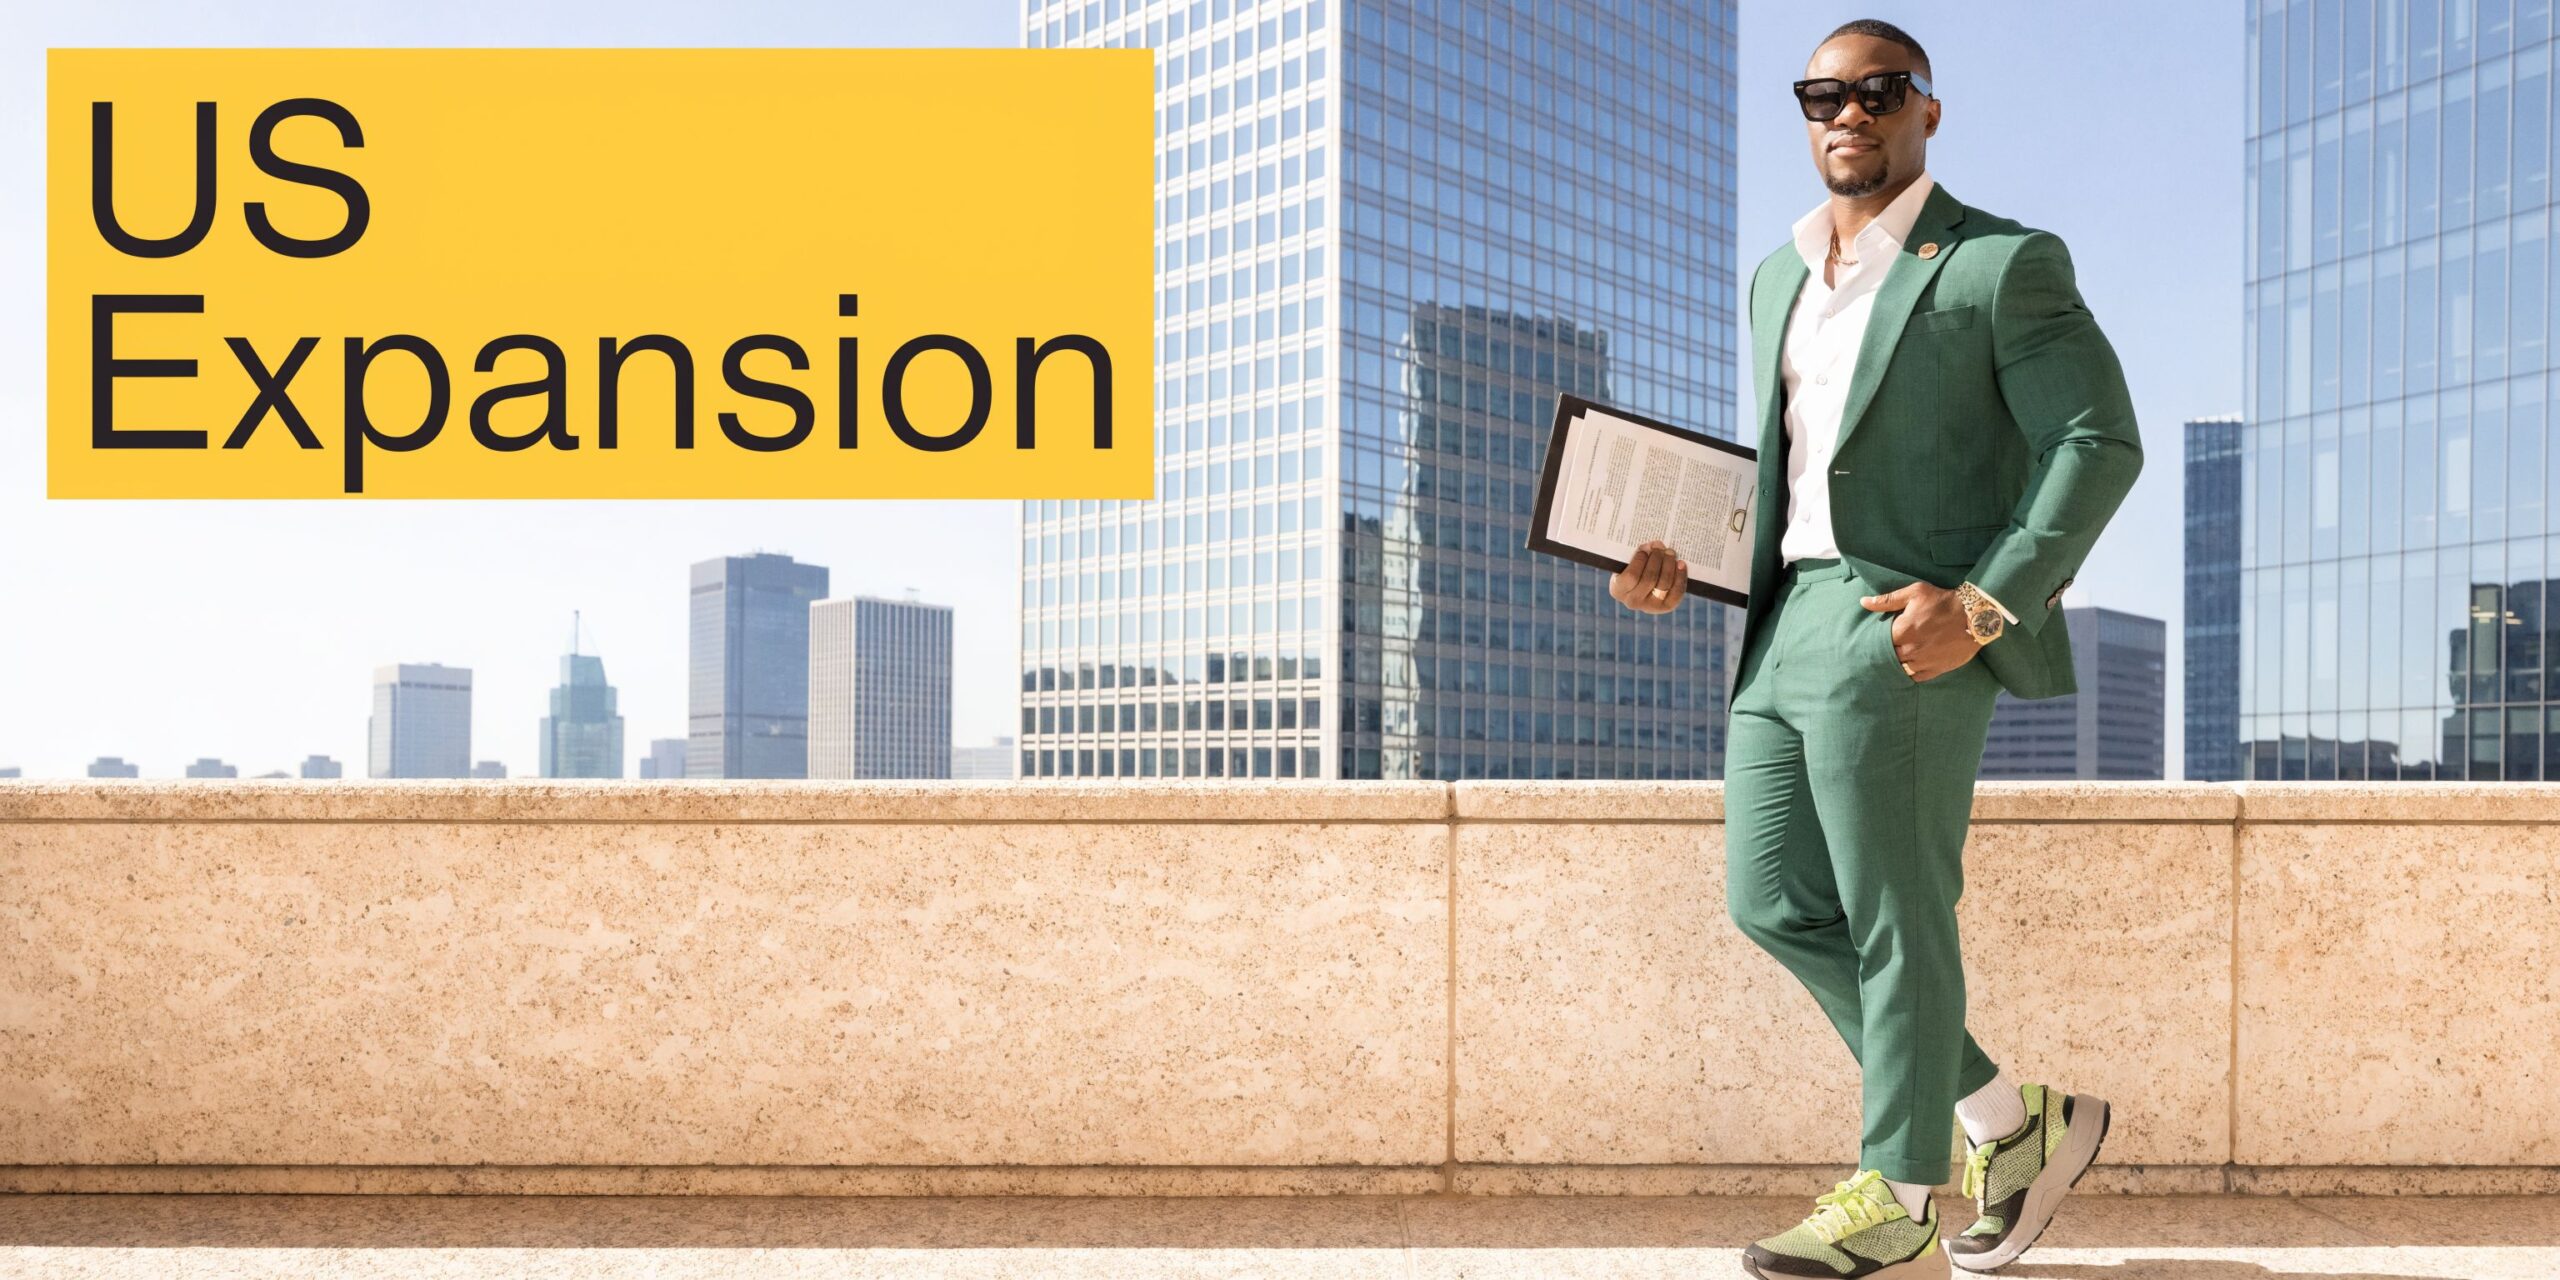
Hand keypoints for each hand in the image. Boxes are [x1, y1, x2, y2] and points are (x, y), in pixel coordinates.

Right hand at [1609, 540, 1685, 613]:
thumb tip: (1653, 546)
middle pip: (1649, 579)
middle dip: (1656, 559)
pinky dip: (1680, 576)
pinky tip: (1681, 564)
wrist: (1640, 588)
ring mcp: (1650, 606)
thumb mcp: (1627, 564)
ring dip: (1669, 565)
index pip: (1631, 576)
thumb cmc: (1632, 570)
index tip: (1646, 547)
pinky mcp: (1666, 607)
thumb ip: (1636, 556)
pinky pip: (1676, 592)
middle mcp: (1633, 602)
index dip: (1640, 560)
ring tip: (1670, 552)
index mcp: (1618, 590)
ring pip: (1664, 584)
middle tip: (1660, 546)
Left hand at [1858, 581, 1982, 680]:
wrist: (1974, 615)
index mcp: (1903, 631)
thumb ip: (1887, 600)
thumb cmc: (1943, 601)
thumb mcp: (1915, 593)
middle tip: (1889, 647)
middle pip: (1890, 656)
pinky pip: (1916, 677)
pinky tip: (1910, 665)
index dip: (1878, 640)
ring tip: (1899, 656)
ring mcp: (1924, 661)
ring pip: (1901, 668)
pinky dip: (1911, 672)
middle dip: (1888, 652)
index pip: (1880, 642)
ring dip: (1899, 663)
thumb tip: (1863, 602)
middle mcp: (1911, 649)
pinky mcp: (1936, 669)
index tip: (1878, 637)